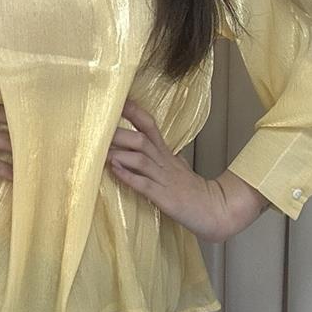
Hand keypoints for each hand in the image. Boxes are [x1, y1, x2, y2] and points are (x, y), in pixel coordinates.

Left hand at [106, 98, 230, 242]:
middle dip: (119, 134)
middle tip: (96, 130)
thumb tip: (167, 149)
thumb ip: (170, 157)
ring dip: (120, 154)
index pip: (149, 125)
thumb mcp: (180, 167)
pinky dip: (128, 176)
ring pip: (141, 159)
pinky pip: (144, 184)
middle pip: (141, 139)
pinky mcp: (164, 197)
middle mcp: (164, 162)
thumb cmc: (193, 190)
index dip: (133, 112)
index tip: (117, 101)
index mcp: (165, 153)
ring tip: (100, 152)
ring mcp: (164, 178)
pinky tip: (114, 170)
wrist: (215, 210)